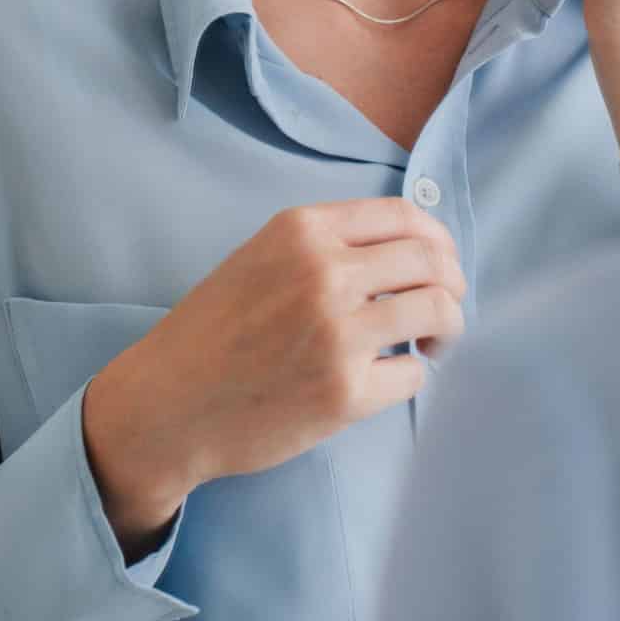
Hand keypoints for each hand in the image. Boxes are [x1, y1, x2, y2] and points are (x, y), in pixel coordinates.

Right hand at [82, 199, 466, 558]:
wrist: (167, 404)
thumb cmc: (213, 333)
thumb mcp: (260, 258)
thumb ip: (325, 246)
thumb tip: (408, 251)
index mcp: (303, 231)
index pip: (406, 216)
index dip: (438, 241)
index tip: (441, 264)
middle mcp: (325, 273)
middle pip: (432, 262)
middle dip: (452, 285)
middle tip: (443, 309)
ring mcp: (338, 333)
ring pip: (438, 312)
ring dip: (446, 329)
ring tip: (429, 345)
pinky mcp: (346, 392)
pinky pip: (414, 374)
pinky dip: (411, 375)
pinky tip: (386, 379)